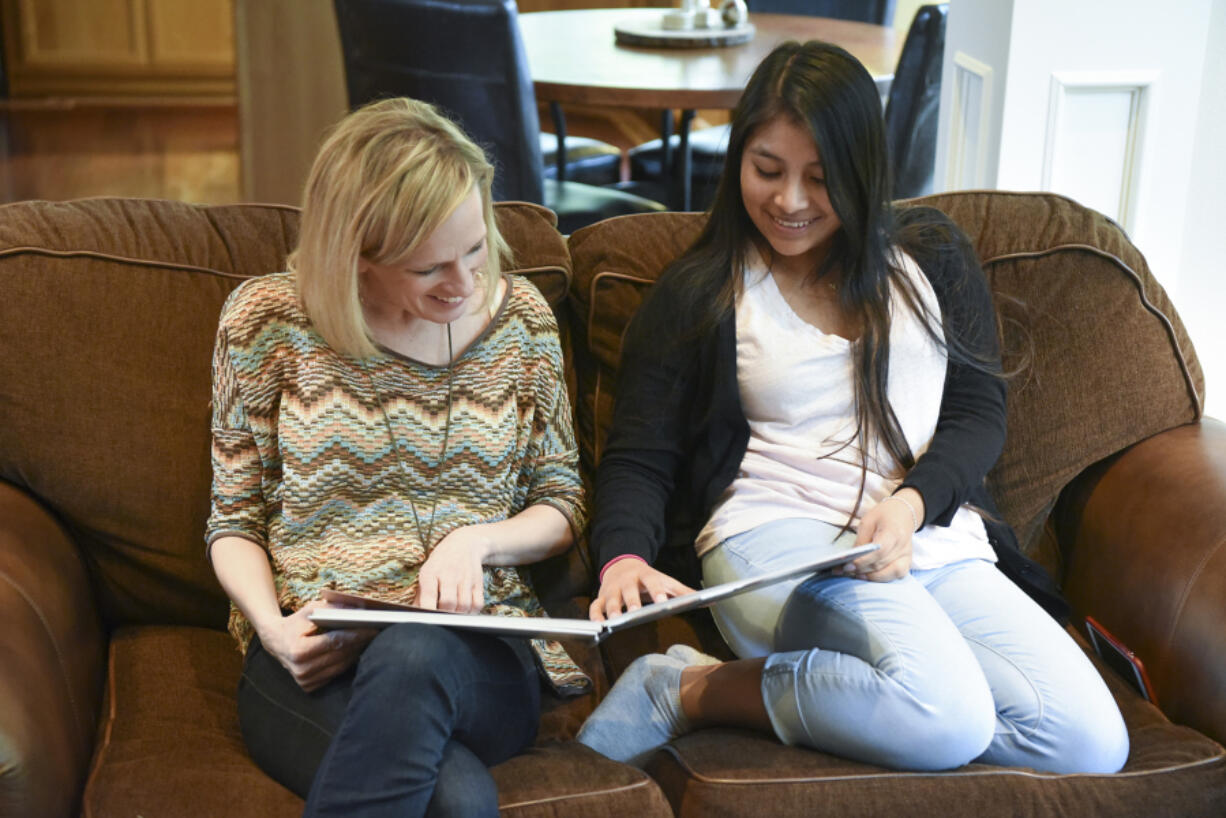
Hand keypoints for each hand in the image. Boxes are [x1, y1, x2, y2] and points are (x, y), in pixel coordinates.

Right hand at [257, 601, 375, 691]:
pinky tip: (356, 651)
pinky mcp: (309, 687)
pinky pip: (335, 674)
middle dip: (360, 643)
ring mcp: (305, 681)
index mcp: (299, 650)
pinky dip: (347, 662)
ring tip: (370, 641)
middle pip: (340, 655)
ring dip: (357, 653)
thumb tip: (358, 608)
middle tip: (377, 632)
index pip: (335, 642)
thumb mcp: (308, 610)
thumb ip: (331, 608)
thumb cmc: (294, 623)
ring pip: (341, 666)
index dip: (356, 634)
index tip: (373, 628)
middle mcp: (302, 669)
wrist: (275, 642)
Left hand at [415, 525, 490, 612]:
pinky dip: (471, 612)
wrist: (464, 544)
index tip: (427, 619)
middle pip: (448, 603)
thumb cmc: (440, 563)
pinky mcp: (478, 582)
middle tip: (441, 617)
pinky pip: (478, 604)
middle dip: (444, 614)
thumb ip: (420, 595)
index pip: (429, 596)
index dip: (428, 611)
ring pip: (464, 606)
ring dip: (458, 614)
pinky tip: (465, 611)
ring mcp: (465, 578)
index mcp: (431, 572)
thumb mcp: (426, 573)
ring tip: (453, 614)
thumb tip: (415, 615)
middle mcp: (449, 574)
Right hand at [589, 558, 694, 621]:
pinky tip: (598, 624)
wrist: (623, 565)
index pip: (652, 583)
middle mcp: (628, 581)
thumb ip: (684, 593)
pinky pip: (595, 606)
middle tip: (633, 613)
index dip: (656, 592)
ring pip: (611, 599)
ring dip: (612, 609)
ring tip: (614, 621)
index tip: (661, 602)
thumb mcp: (667, 582)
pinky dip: (595, 614)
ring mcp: (613, 589)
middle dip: (631, 601)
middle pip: (629, 591)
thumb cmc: (649, 578)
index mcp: (646, 575)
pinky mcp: (602, 597)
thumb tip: (710, 602)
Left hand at [850, 488, 922, 581]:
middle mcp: (903, 546)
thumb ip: (861, 541)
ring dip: (870, 577)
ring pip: (889, 573)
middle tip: (843, 571)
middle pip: (882, 564)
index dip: (863, 561)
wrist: (903, 514)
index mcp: (893, 532)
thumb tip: (851, 559)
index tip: (848, 565)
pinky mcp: (907, 562)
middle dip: (861, 570)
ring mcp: (907, 556)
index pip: (879, 551)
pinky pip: (895, 575)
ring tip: (854, 575)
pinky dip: (881, 578)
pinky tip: (867, 576)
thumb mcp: (867, 522)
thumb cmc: (883, 516)